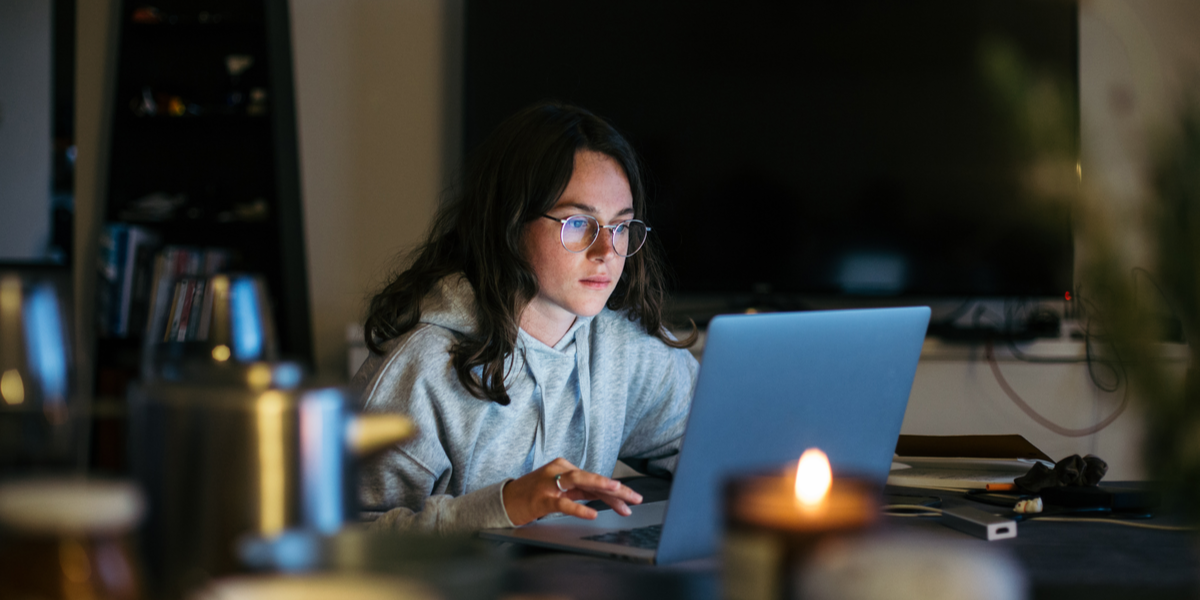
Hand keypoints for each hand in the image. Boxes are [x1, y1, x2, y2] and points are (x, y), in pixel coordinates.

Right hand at [502, 457, 643, 525]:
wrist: (506, 501)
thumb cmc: (535, 495)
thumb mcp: (561, 490)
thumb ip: (581, 491)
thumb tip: (609, 497)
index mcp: (566, 468)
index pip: (595, 479)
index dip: (615, 490)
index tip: (632, 500)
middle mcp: (560, 471)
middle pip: (593, 478)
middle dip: (616, 488)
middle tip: (635, 497)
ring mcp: (550, 484)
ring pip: (580, 482)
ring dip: (600, 486)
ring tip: (617, 491)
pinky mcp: (542, 499)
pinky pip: (564, 503)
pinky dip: (579, 508)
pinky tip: (592, 514)